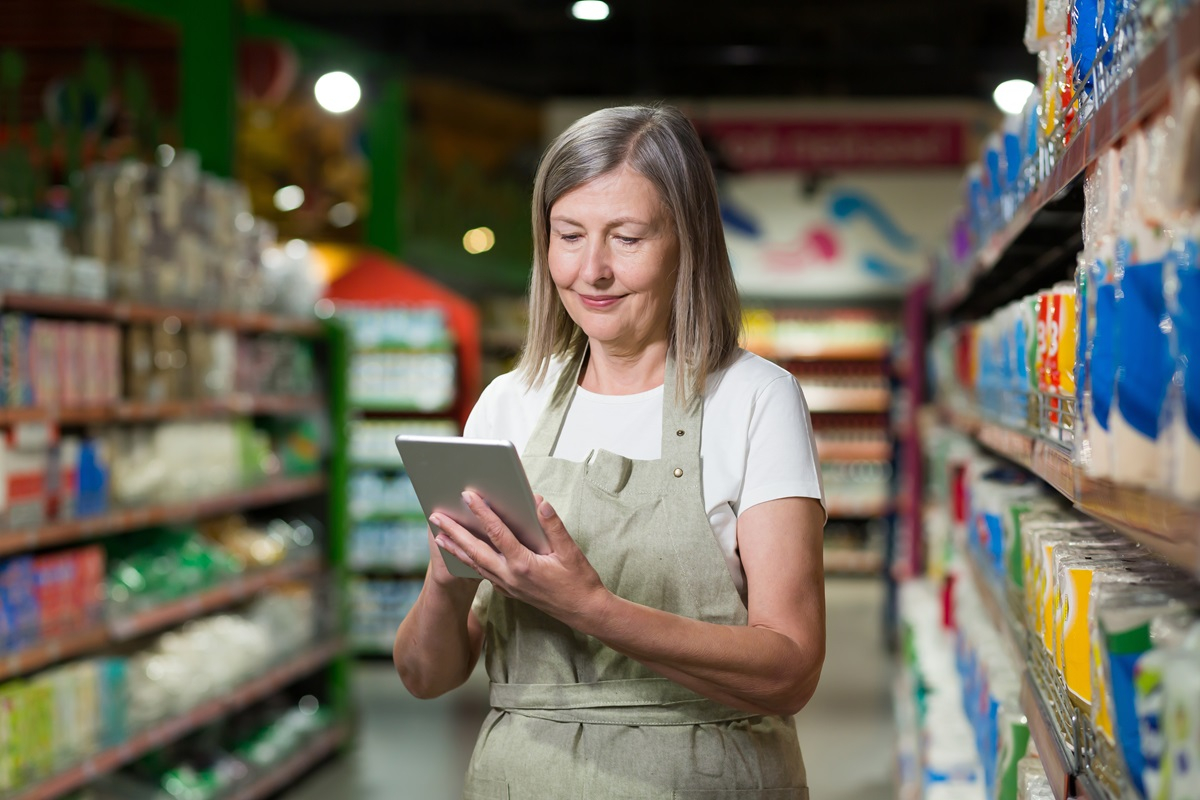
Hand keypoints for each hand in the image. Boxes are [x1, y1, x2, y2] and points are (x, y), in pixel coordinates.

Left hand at [431, 492, 609, 627]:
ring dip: (456, 549)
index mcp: (524, 565)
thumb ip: (553, 526)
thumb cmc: (579, 581)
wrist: (584, 612)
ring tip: (439, 535)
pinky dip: (469, 562)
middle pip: (475, 551)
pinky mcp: (510, 591)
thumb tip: (539, 502)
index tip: (468, 496)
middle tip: (435, 517)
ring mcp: (508, 586)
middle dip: (454, 533)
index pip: (497, 534)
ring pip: (475, 565)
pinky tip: (463, 554)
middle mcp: (510, 577)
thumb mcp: (570, 551)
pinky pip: (483, 574)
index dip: (482, 513)